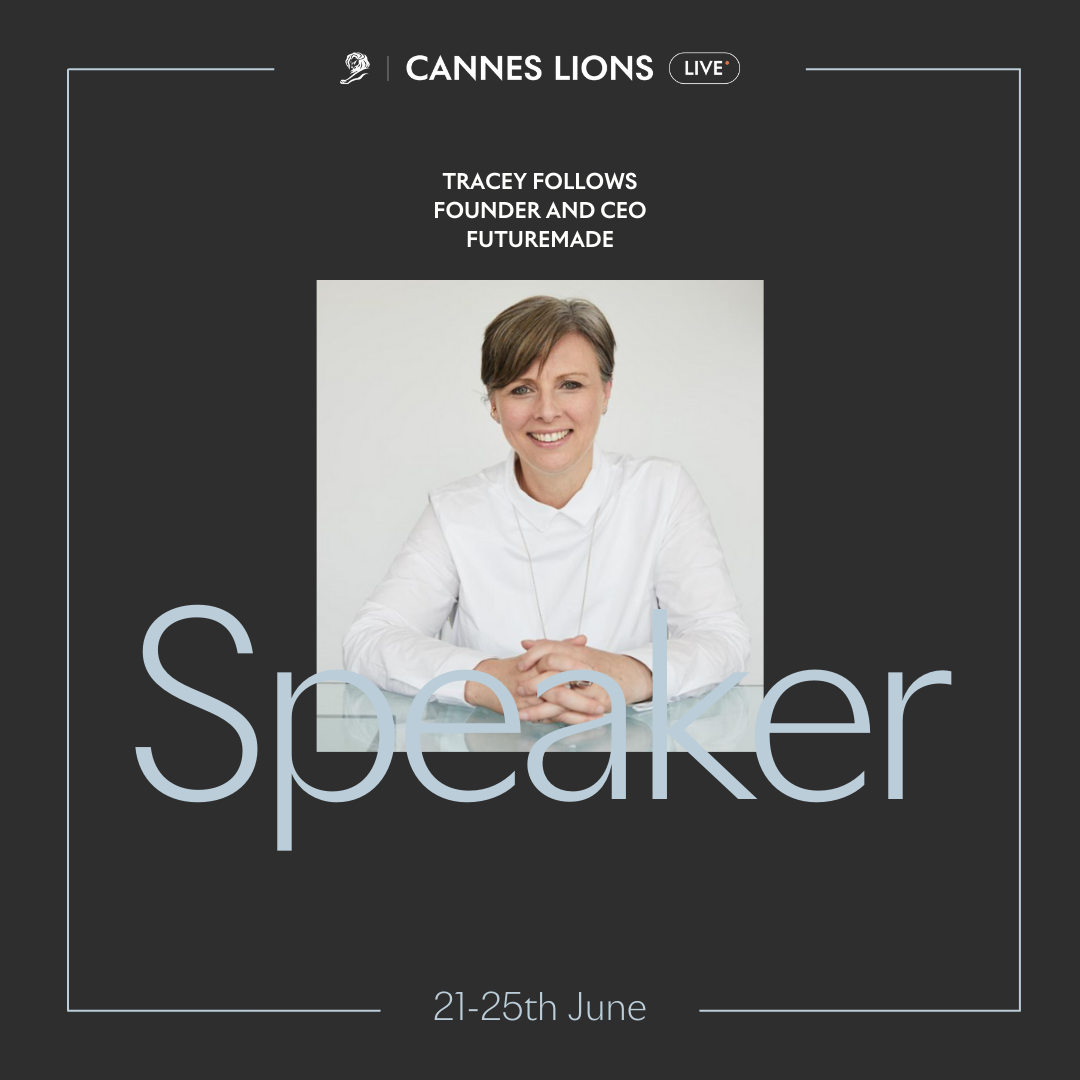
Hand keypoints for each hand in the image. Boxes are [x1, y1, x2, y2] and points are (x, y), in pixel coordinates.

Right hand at [464, 635, 604, 722]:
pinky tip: (583, 723)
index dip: (578, 667)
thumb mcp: (536, 654)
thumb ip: (561, 646)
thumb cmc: (513, 667)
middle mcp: (532, 679)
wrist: (485, 681)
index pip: (559, 662)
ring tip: (599, 715)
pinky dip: (567, 721)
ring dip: (579, 712)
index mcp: (537, 662)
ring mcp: (528, 697)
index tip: (597, 672)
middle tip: (603, 701)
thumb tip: (582, 639)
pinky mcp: (525, 712)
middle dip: (583, 695)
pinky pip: (549, 717)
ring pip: (556, 705)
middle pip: (560, 687)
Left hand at [514, 637, 652, 721]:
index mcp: (578, 652)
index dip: (534, 656)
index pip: (552, 649)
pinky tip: (542, 721)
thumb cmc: (601, 664)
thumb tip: (525, 643)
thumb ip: (551, 647)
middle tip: (518, 688)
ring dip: (539, 707)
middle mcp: (584, 667)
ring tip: (521, 712)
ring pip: (560, 696)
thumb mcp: (578, 652)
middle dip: (534, 683)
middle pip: (554, 673)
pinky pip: (572, 712)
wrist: (631, 675)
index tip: (519, 664)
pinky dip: (554, 718)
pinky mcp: (597, 703)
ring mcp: (592, 687)